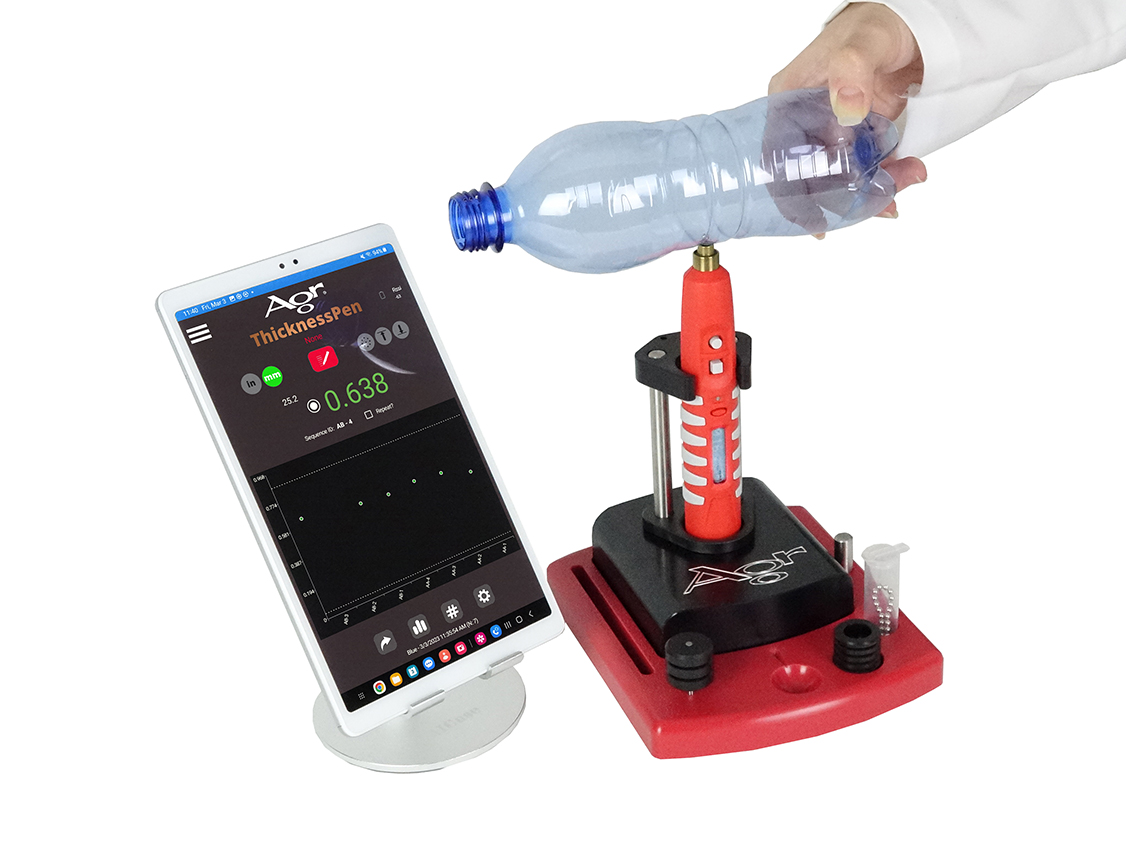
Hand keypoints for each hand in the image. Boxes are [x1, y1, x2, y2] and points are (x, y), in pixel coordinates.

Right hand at [770, 2, 926, 218]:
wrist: (913, 24)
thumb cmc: (876, 24)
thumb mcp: (861, 43)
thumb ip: (850, 72)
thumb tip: (846, 109)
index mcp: (788, 100)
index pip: (779, 157)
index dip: (791, 193)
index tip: (815, 219)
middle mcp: (806, 121)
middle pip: (813, 174)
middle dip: (845, 194)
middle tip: (882, 199)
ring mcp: (834, 131)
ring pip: (842, 176)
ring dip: (872, 189)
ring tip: (906, 181)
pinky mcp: (860, 137)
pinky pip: (866, 167)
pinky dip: (886, 178)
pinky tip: (906, 176)